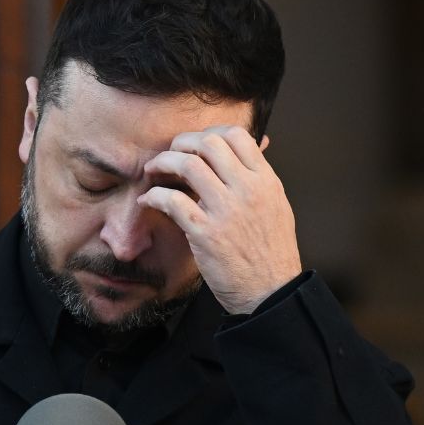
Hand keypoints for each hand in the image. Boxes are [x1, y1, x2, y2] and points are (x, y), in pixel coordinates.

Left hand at [137, 126, 301, 313]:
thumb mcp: (276, 206)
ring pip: (187, 165)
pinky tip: (147, 201)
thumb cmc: (270, 252)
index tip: (194, 144)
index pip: (237, 136)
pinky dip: (153, 196)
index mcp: (266, 181)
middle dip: (181, 143)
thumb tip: (252, 149)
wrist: (270, 291)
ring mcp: (226, 210)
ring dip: (162, 163)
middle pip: (208, 143)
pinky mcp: (205, 233)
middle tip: (169, 154)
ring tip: (153, 172)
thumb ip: (258, 179)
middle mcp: (248, 190)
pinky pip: (172, 200)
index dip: (208, 133)